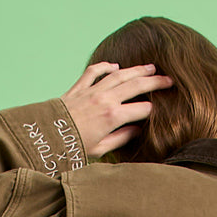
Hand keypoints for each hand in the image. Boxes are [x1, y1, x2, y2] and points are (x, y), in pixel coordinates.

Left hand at [60, 61, 175, 158]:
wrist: (48, 138)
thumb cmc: (74, 148)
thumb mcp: (100, 150)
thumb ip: (121, 138)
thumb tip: (136, 130)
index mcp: (113, 117)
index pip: (141, 109)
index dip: (152, 109)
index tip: (160, 109)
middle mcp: (105, 100)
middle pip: (135, 86)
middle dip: (154, 82)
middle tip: (168, 80)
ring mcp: (92, 91)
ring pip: (119, 75)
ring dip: (136, 70)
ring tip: (150, 67)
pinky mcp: (79, 87)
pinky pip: (94, 72)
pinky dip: (105, 67)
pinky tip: (115, 66)